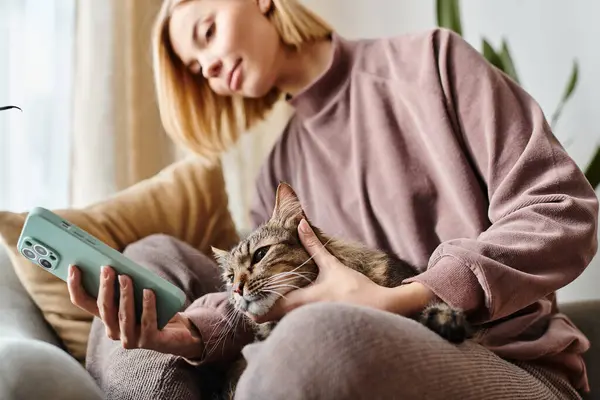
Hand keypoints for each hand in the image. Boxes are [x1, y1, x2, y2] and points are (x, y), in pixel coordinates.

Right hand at [67, 265, 202, 358]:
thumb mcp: (137, 293)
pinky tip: (149, 292)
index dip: (75, 286)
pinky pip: (147, 322)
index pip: (83, 302)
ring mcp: (131, 339)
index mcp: (107, 317)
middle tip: (107, 268)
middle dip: (104, 287)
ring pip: (123, 316)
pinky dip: (148, 306)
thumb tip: (116, 264)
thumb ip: (124, 283)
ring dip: (124, 295)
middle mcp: (114, 331)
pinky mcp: (150, 342)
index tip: (73, 267)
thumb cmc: (155, 306)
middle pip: (104, 308)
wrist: (180, 330)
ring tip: (126, 277)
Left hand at [249, 219, 433, 322]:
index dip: (251, 306)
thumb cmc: (356, 289)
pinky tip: (289, 312)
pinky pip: (296, 329)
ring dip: (273, 316)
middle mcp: (302, 318)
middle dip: (259, 312)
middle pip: (270, 321)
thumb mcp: (332, 265)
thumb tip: (300, 223)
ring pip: (282, 325)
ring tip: (265, 304)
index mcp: (301, 302)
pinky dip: (287, 321)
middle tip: (251, 300)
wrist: (382, 310)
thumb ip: (313, 245)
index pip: (266, 310)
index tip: (245, 298)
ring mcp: (310, 327)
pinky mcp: (319, 332)